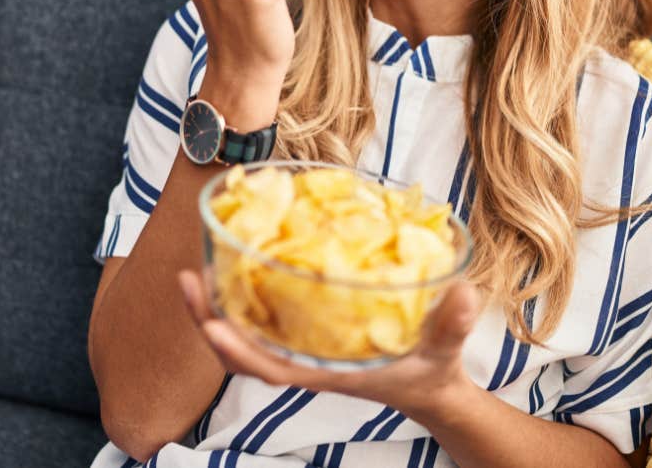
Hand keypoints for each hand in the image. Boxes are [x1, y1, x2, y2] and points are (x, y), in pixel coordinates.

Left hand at [177, 269, 481, 419]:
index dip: (239, 350)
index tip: (210, 324)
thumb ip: (454, 324)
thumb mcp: (444, 351)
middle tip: (188, 277)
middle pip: (244, 349)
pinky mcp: (309, 331)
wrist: (427, 386)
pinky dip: (245, 296)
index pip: (273, 367)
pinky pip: (266, 317)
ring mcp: (304, 346)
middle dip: (210, 318)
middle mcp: (307, 359)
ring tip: (199, 266)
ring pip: (248, 333)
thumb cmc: (430, 372)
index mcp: (329, 370)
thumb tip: (463, 293)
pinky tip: (239, 264)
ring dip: (219, 304)